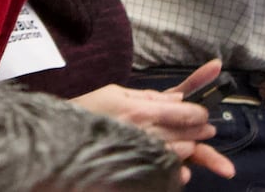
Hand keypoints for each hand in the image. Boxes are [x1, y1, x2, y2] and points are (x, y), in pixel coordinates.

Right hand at [71, 60, 235, 182]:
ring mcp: (141, 154)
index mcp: (141, 111)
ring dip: (190, 147)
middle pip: (187, 133)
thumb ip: (148, 95)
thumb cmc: (86, 111)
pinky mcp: (136, 170)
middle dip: (199, 129)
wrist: (59, 137)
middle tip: (205, 129)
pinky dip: (176, 170)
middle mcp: (145, 133)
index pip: (184, 112)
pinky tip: (179, 168)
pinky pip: (165, 172)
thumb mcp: (114, 92)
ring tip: (190, 143)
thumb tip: (178, 98)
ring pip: (181, 152)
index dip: (199, 113)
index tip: (201, 114)